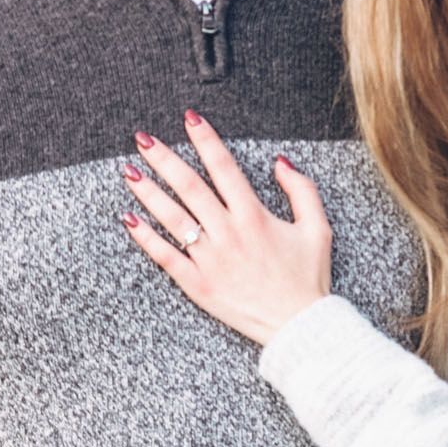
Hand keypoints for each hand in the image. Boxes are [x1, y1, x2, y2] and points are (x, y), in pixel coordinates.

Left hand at [121, 113, 332, 345]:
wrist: (299, 327)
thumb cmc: (309, 279)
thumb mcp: (318, 229)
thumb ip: (302, 190)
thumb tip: (280, 162)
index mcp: (255, 216)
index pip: (224, 168)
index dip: (205, 140)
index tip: (189, 118)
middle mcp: (228, 233)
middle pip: (190, 187)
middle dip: (165, 159)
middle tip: (143, 139)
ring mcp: (210, 260)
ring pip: (173, 218)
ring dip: (149, 193)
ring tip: (129, 171)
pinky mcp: (198, 285)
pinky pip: (166, 257)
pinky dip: (146, 238)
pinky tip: (129, 219)